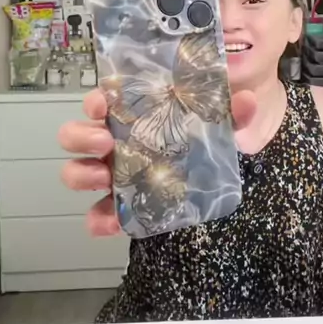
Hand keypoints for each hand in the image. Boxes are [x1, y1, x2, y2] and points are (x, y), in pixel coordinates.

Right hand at [58, 87, 255, 236]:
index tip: (104, 104)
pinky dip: (99, 219)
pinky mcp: (120, 205)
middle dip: (81, 136)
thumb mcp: (221, 124)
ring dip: (81, 174)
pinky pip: (98, 214)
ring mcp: (112, 174)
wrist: (215, 180)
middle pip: (76, 134)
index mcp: (132, 115)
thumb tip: (246, 100)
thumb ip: (233, 112)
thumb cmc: (204, 141)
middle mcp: (114, 141)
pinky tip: (113, 222)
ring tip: (103, 179)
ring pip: (77, 171)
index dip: (96, 101)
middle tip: (104, 142)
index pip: (101, 100)